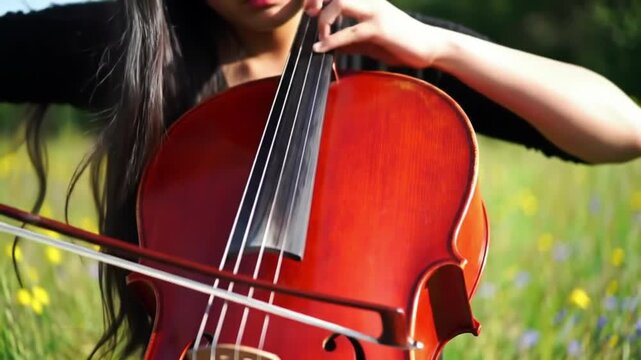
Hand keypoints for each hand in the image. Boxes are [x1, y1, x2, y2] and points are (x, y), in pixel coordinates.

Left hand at [304, 0, 448, 68]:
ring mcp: (375, 12)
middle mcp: (370, 0)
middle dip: (315, 0)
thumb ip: (350, 41)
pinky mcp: (380, 28)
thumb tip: (328, 46)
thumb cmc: (402, 44)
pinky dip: (331, 41)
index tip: (310, 10)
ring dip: (323, 20)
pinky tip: (322, 49)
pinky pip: (349, 32)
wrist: (431, 47)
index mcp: (367, 0)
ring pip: (339, 3)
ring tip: (320, 38)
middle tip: (310, 16)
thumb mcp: (370, 41)